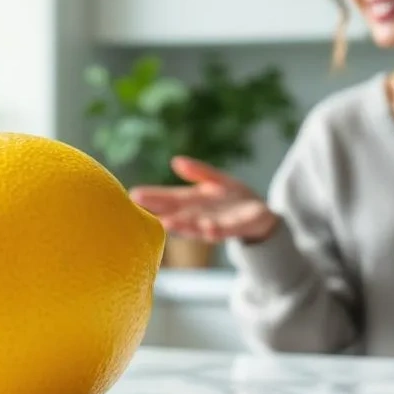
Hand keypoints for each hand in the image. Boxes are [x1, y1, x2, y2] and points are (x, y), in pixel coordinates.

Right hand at [129, 156, 278, 243]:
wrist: (260, 216)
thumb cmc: (233, 198)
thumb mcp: (216, 180)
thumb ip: (198, 172)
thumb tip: (176, 161)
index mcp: (193, 202)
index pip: (169, 199)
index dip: (152, 197)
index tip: (133, 194)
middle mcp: (199, 216)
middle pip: (176, 213)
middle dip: (160, 211)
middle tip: (140, 207)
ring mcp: (215, 224)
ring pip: (196, 226)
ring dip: (183, 226)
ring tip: (168, 222)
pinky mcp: (235, 228)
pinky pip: (224, 231)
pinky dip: (216, 231)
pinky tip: (208, 228)